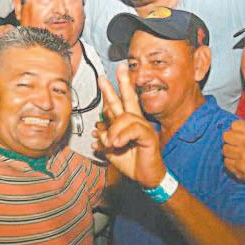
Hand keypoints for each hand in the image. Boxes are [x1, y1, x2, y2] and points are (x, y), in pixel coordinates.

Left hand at [94, 64, 165, 187]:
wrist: (146, 177)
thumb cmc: (132, 163)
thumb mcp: (112, 151)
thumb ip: (104, 139)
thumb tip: (95, 132)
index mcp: (127, 124)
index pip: (118, 104)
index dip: (110, 93)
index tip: (103, 80)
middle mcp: (137, 122)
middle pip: (129, 98)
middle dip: (124, 82)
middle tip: (120, 67)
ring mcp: (144, 128)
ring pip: (126, 118)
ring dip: (114, 131)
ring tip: (110, 143)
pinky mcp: (149, 136)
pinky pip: (133, 130)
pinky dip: (122, 136)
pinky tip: (118, 144)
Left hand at [222, 99, 244, 186]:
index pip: (233, 125)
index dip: (237, 129)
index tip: (242, 133)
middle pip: (226, 136)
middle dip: (231, 139)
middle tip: (238, 142)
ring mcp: (242, 157)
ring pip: (224, 149)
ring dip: (230, 150)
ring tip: (238, 151)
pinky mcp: (239, 168)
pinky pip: (226, 161)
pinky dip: (230, 161)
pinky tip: (238, 160)